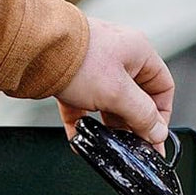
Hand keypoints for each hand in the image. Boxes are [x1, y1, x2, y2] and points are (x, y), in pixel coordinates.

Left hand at [56, 17, 173, 148]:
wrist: (33, 47)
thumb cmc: (79, 59)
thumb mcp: (118, 93)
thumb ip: (142, 115)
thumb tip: (158, 133)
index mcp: (138, 53)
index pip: (162, 87)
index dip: (161, 115)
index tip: (154, 137)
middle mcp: (119, 58)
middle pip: (136, 98)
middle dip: (133, 124)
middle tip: (131, 147)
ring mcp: (94, 68)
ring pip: (108, 104)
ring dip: (108, 125)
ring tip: (106, 144)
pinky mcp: (72, 78)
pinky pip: (82, 106)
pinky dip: (82, 123)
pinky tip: (79, 139)